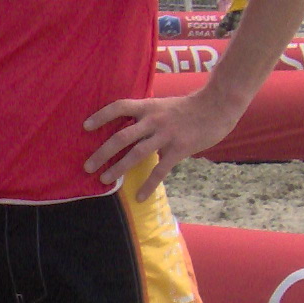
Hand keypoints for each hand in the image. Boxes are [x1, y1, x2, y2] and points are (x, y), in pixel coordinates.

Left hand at [82, 86, 246, 199]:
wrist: (218, 105)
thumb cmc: (189, 107)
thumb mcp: (162, 105)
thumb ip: (146, 116)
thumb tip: (127, 129)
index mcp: (148, 107)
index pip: (119, 107)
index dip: (101, 116)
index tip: (85, 126)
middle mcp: (153, 120)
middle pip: (121, 136)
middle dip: (102, 152)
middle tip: (87, 166)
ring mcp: (166, 135)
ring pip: (136, 153)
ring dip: (118, 168)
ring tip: (105, 180)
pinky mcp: (179, 149)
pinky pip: (160, 170)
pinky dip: (149, 184)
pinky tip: (140, 197)